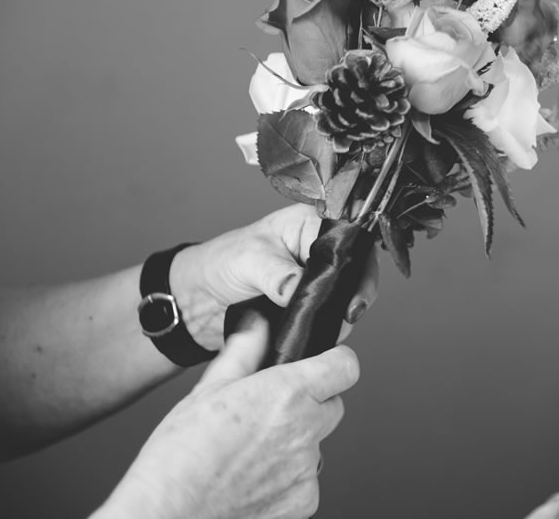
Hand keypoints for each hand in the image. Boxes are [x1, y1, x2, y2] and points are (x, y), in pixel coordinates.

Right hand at [93, 316, 359, 518]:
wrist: (168, 517)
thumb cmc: (179, 459)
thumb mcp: (207, 390)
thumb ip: (243, 351)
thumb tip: (257, 324)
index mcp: (287, 395)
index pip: (345, 366)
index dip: (334, 361)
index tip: (322, 363)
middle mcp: (304, 432)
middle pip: (332, 405)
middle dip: (310, 403)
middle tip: (270, 411)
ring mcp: (306, 472)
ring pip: (315, 446)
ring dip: (294, 443)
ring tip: (249, 451)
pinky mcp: (302, 504)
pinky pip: (305, 482)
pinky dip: (286, 479)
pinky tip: (251, 478)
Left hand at [170, 204, 378, 349]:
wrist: (198, 298)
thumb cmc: (220, 263)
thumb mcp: (249, 262)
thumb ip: (278, 275)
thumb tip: (302, 291)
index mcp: (307, 223)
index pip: (349, 237)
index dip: (360, 263)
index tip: (356, 291)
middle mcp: (315, 247)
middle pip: (356, 267)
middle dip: (356, 292)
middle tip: (349, 314)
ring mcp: (314, 275)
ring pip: (345, 293)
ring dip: (342, 312)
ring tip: (334, 328)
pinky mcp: (308, 301)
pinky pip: (329, 312)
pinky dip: (329, 324)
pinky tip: (323, 334)